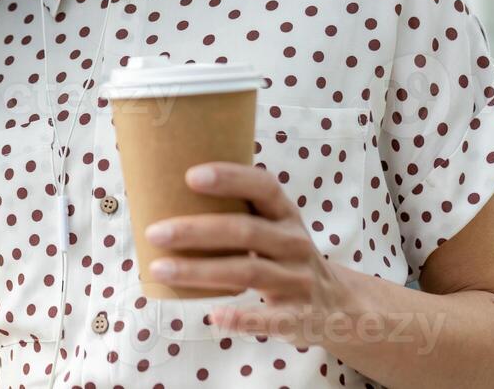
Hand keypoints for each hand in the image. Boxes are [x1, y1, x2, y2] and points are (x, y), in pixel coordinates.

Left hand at [143, 161, 365, 348]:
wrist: (339, 306)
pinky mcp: (299, 316)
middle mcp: (294, 243)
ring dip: (200, 271)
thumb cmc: (285, 255)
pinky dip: (240, 317)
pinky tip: (213, 315)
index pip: (263, 186)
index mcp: (286, 214)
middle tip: (155, 232)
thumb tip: (166, 191)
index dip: (230, 178)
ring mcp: (298, 280)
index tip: (190, 176)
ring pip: (247, 272)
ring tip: (160, 268)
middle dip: (196, 231)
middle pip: (245, 231)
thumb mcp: (275, 226)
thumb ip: (238, 210)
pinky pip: (268, 317)